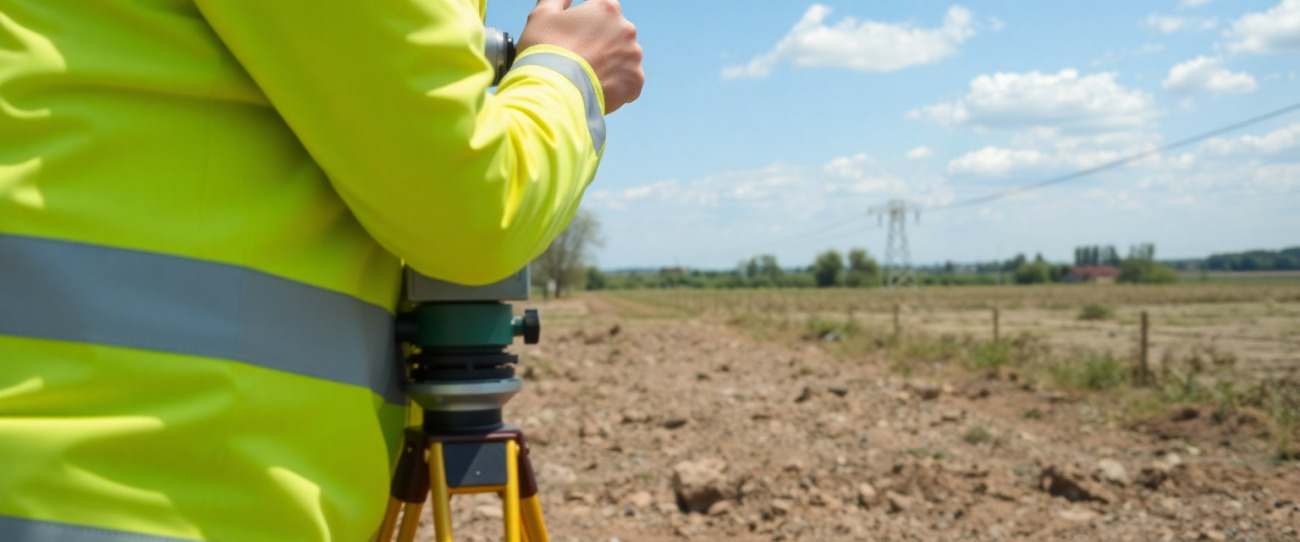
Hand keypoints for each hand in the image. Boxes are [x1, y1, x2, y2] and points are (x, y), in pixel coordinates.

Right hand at [517, 0, 643, 113]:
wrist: (554, 92)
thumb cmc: (545, 50)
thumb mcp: (541, 16)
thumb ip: (556, 0)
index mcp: (607, 8)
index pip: (600, 10)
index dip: (585, 24)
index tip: (572, 37)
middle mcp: (626, 29)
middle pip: (614, 34)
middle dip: (599, 44)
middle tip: (577, 59)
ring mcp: (633, 56)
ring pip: (622, 58)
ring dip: (609, 65)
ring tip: (586, 76)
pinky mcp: (635, 82)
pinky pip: (627, 82)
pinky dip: (615, 86)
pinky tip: (596, 89)